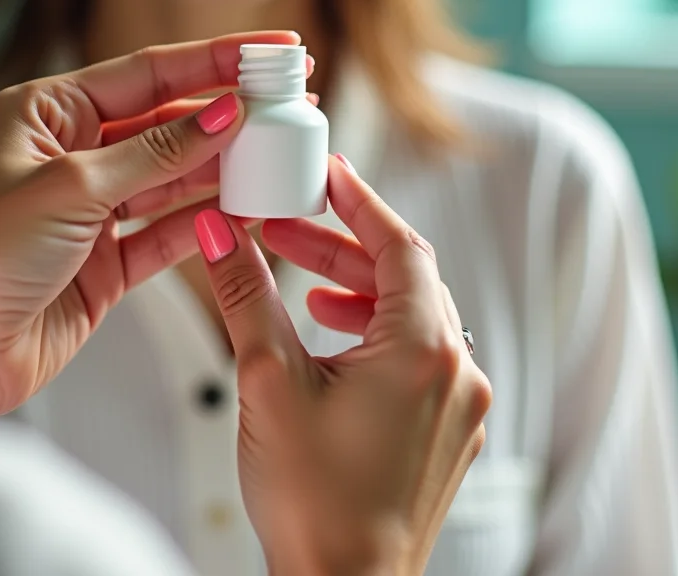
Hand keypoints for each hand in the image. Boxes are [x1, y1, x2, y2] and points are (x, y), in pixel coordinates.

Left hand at [0, 31, 309, 418]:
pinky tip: (248, 208)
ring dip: (224, 167)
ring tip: (282, 152)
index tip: (274, 52)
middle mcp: (68, 155)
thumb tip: (227, 111)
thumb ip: (158, 150)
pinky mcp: (104, 263)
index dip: (214, 59)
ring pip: (172, 177)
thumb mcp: (74, 187)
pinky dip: (206, 222)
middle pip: (165, 122)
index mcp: (43, 113)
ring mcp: (88, 211)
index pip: (145, 73)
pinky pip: (167, 231)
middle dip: (227, 113)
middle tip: (293, 102)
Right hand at [193, 155, 491, 575]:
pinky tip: (334, 341)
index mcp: (423, 350)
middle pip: (407, 277)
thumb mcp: (268, 380)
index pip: (399, 243)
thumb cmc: (314, 502)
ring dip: (358, 291)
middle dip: (343, 247)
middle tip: (285, 230)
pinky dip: (377, 334)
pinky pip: (421, 358)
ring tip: (302, 283)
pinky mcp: (449, 433)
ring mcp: (460, 407)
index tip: (324, 174)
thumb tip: (218, 233)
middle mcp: (457, 372)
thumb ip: (245, 293)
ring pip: (414, 318)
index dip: (357, 201)